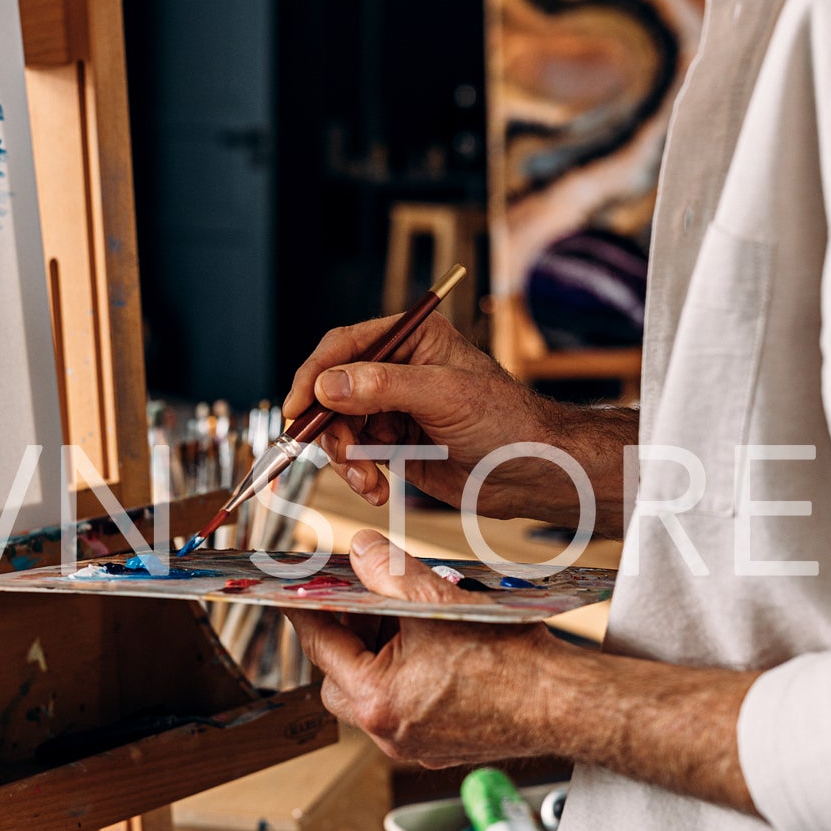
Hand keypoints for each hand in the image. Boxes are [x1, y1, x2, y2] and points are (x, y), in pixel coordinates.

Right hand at [281, 311, 630, 530]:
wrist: (533, 473)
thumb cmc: (506, 422)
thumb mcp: (445, 395)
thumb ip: (383, 386)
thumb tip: (327, 384)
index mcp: (412, 340)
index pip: (345, 346)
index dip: (314, 375)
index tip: (298, 407)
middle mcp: (396, 371)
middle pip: (332, 391)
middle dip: (331, 428)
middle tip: (343, 456)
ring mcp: (392, 410)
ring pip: (339, 428)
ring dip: (345, 458)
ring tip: (369, 481)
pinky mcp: (393, 446)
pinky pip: (354, 457)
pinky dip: (358, 476)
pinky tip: (378, 490)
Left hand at [293, 530, 762, 813]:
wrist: (561, 703)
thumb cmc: (510, 660)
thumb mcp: (440, 601)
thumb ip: (390, 572)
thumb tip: (360, 550)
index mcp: (376, 697)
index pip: (319, 646)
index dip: (309, 611)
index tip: (302, 592)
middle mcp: (386, 731)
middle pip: (335, 679)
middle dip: (344, 639)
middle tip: (361, 604)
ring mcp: (411, 745)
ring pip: (368, 697)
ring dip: (375, 661)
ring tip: (403, 623)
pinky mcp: (436, 749)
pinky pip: (400, 713)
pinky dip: (403, 683)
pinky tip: (430, 653)